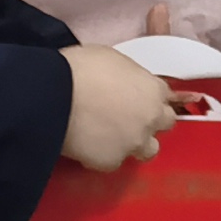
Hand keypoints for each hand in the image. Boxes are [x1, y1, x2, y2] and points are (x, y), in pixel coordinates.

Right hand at [59, 45, 173, 169]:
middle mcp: (151, 118)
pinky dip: (104, 154)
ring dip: (135, 143)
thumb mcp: (111, 58)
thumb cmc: (78, 68)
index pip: (167, 96)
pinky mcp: (112, 162)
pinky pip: (113, 161)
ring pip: (148, 150)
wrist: (53, 96)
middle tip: (127, 117)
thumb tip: (122, 82)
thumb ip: (128, 75)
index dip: (151, 97)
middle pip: (166, 124)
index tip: (139, 99)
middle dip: (150, 120)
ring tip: (112, 137)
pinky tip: (88, 145)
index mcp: (152, 89)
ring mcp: (134, 142)